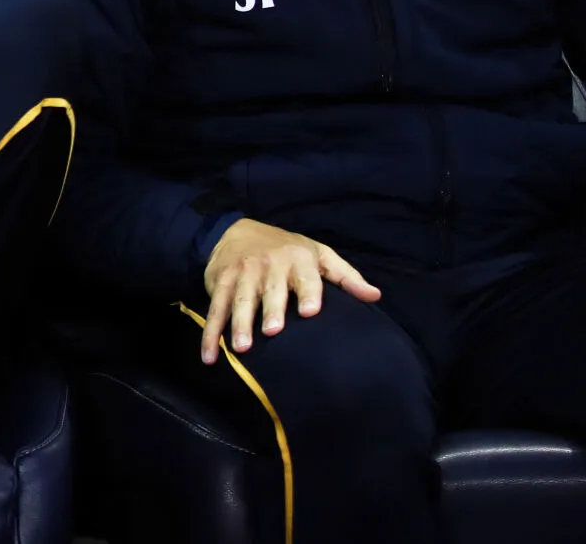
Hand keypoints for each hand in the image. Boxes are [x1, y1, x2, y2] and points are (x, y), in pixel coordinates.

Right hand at [199, 217, 379, 362]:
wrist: (234, 230)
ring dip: (238, 323)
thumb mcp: (319, 254)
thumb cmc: (286, 249)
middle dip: (270, 310)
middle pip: (270, 291)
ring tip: (242, 347)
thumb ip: (345, 277)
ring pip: (240, 301)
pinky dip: (210, 334)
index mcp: (298, 260)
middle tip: (273, 331)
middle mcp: (269, 266)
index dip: (309, 293)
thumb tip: (375, 296)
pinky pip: (215, 309)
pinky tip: (210, 357)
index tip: (310, 312)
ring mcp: (242, 275)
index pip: (306, 278)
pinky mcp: (220, 283)